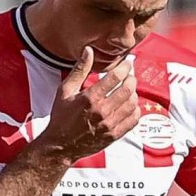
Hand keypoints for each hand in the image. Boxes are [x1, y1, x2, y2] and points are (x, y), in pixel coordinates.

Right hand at [35, 47, 139, 162]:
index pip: (116, 77)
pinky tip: (129, 106)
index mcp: (89, 98)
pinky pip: (133, 120)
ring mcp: (109, 124)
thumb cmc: (61, 117)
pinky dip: (135, 110)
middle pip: (127, 89)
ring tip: (128, 91)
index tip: (127, 64)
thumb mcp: (65, 91)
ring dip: (133, 94)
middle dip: (132, 79)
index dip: (125, 67)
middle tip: (129, 77)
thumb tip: (89, 50)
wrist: (60, 145)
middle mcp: (101, 111)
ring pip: (132, 104)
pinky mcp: (114, 135)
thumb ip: (79, 70)